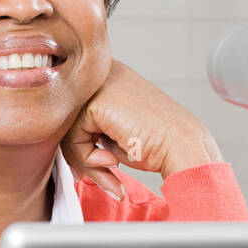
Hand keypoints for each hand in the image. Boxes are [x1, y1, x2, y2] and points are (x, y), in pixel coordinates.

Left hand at [61, 58, 222, 198]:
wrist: (182, 146)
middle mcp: (99, 72)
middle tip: (105, 175)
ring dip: (85, 161)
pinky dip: (88, 159)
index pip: (73, 110)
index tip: (97, 168)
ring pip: (66, 131)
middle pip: (66, 119)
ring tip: (111, 170)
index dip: (81, 144)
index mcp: (107, 74)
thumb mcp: (116, 130)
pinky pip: (71, 139)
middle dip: (81, 155)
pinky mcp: (94, 102)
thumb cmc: (156, 143)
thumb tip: (64, 152)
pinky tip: (112, 160)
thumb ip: (90, 130)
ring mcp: (96, 84)